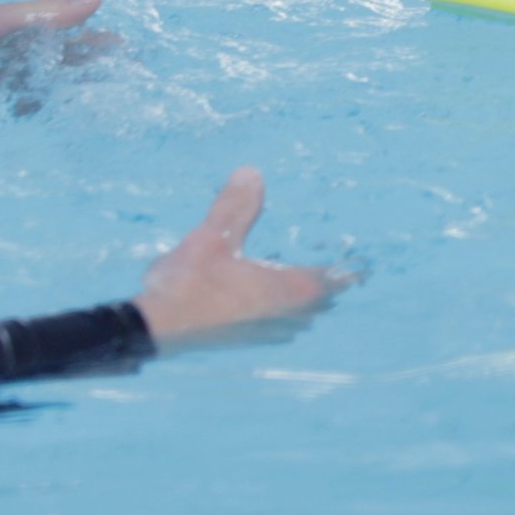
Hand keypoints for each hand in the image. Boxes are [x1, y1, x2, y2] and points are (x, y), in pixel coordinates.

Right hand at [136, 168, 342, 345]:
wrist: (153, 330)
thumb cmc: (188, 284)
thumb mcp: (212, 238)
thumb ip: (235, 207)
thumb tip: (251, 173)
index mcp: (292, 290)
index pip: (337, 280)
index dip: (350, 270)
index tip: (362, 262)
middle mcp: (289, 317)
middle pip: (323, 300)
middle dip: (328, 283)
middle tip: (333, 266)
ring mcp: (269, 334)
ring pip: (302, 316)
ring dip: (304, 299)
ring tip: (302, 280)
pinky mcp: (247, 342)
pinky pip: (279, 324)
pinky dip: (280, 310)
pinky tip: (262, 299)